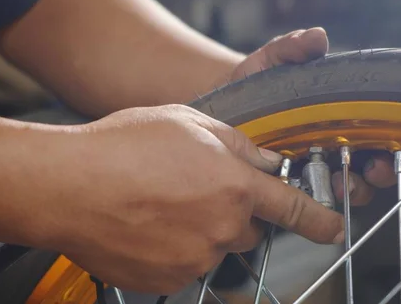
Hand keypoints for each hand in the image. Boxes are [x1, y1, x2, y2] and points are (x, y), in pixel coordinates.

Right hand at [37, 104, 344, 293]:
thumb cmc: (122, 146)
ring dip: (200, 229)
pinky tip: (147, 224)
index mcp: (234, 185)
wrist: (68, 187)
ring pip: (214, 246)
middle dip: (233, 212)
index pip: (292, 207)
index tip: (332, 227)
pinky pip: (185, 264)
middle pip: (247, 228)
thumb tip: (265, 162)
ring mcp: (195, 258)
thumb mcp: (187, 122)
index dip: (317, 218)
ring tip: (160, 204)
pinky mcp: (168, 279)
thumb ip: (237, 144)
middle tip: (194, 190)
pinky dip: (174, 247)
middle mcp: (222, 227)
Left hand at [230, 27, 395, 205]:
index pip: (375, 142)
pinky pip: (298, 203)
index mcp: (336, 121)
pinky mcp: (280, 185)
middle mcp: (327, 149)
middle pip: (363, 175)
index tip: (380, 159)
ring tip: (327, 189)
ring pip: (336, 193)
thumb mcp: (272, 61)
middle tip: (350, 179)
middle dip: (366, 181)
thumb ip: (292, 48)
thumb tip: (317, 38)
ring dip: (339, 194)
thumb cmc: (253, 81)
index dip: (385, 154)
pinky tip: (295, 198)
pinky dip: (304, 204)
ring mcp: (304, 170)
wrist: (219, 101)